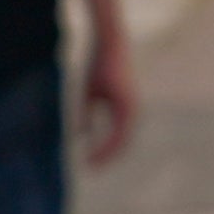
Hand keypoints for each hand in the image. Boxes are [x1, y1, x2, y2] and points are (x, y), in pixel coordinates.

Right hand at [81, 34, 136, 167]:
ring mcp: (132, 108)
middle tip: (92, 170)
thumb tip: (81, 135)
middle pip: (122, 144)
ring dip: (106, 155)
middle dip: (106, 158)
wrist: (108, 43)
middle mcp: (132, 111)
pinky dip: (106, 142)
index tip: (91, 164)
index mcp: (125, 110)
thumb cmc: (98, 64)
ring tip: (92, 165)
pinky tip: (94, 149)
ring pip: (121, 140)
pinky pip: (118, 130)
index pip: (118, 138)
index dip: (105, 152)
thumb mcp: (89, 94)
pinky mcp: (127, 103)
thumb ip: (86, 115)